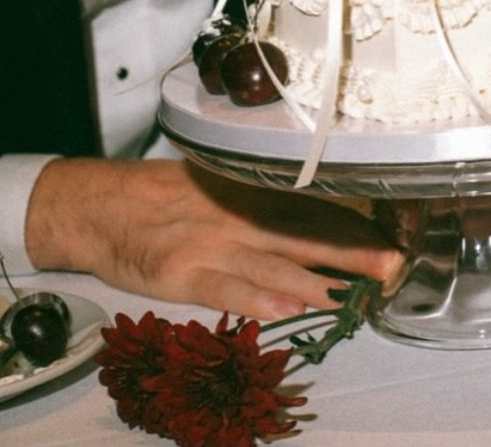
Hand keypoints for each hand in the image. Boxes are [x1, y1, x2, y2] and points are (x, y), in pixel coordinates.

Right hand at [25, 157, 401, 319]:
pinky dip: (256, 298)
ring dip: (318, 281)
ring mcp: (209, 244)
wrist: (97, 205)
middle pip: (303, 234)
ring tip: (356, 295)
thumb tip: (308, 210)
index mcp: (246, 192)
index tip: (390, 237)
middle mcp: (235, 215)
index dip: (352, 226)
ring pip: (273, 264)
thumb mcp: (212, 182)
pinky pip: (225, 289)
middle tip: (393, 265)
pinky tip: (285, 307)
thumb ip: (256, 198)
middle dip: (351, 251)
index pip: (311, 208)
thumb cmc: (157, 196)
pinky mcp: (182, 274)